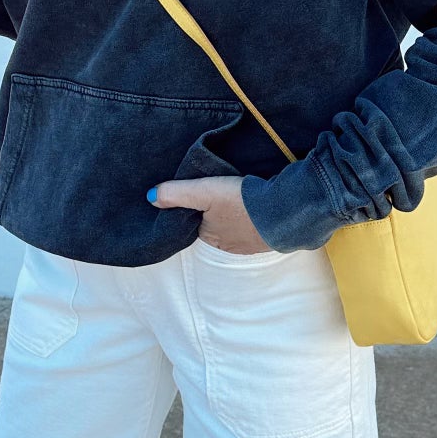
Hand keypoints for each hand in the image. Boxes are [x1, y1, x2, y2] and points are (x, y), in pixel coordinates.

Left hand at [147, 175, 270, 252]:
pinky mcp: (272, 238)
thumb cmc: (241, 202)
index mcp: (210, 238)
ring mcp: (252, 245)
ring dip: (238, 215)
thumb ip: (176, 194)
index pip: (195, 224)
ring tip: (239, 195)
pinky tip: (258, 205)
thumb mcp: (203, 191)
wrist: (286, 211)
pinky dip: (255, 217)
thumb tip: (150, 197)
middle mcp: (229, 247)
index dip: (195, 209)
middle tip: (220, 191)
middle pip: (216, 226)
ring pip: (238, 227)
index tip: (199, 194)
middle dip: (217, 213)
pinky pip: (257, 226)